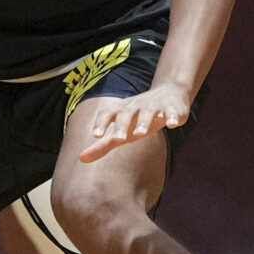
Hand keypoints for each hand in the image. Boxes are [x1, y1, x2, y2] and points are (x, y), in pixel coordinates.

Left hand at [76, 86, 191, 162]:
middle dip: (122, 125)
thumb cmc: (138, 117)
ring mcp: (154, 106)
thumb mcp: (120, 129)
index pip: (107, 113)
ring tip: (140, 133)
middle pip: (126, 114)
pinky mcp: (172, 109)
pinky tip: (171, 125)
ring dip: (143, 122)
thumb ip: (102, 145)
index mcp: (121, 110)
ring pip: (148, 113)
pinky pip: (171, 112)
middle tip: (118, 140)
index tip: (95, 136)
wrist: (168, 94)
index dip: (101, 123)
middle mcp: (136, 106)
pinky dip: (171, 117)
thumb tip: (81, 158)